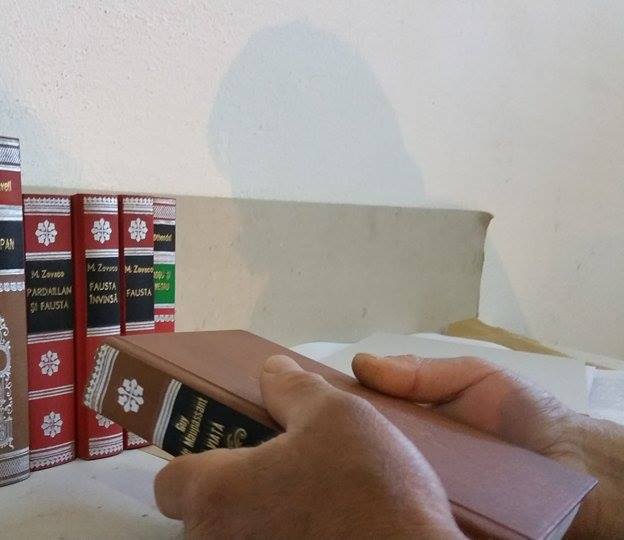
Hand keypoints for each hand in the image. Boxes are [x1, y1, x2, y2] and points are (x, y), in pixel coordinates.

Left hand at [153, 355, 463, 538]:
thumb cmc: (370, 492)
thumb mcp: (337, 416)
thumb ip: (293, 390)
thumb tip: (273, 371)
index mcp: (217, 493)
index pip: (170, 483)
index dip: (195, 469)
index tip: (229, 462)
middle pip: (202, 520)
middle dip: (233, 502)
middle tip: (280, 485)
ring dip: (259, 530)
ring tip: (307, 513)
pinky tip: (323, 536)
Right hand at [353, 353, 623, 538]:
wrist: (575, 461)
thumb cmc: (526, 414)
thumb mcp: (472, 376)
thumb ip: (419, 372)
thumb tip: (360, 364)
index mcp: (412, 419)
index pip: (364, 414)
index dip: (340, 405)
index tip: (317, 396)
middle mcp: (412, 453)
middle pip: (367, 447)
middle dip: (351, 437)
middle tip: (335, 428)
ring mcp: (425, 484)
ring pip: (385, 478)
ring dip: (375, 467)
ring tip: (362, 457)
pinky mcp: (441, 513)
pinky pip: (413, 507)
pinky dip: (404, 497)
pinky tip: (396, 487)